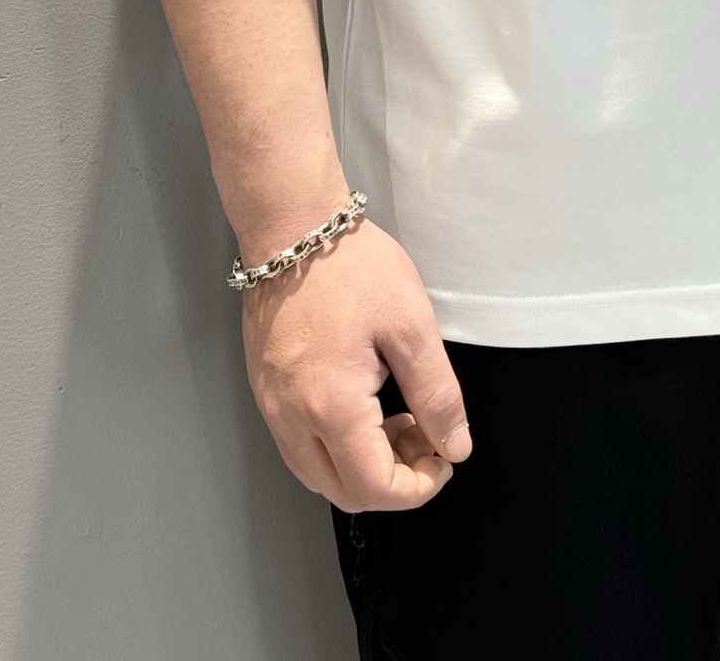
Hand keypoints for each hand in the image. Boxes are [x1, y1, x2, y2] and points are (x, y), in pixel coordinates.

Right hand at [239, 214, 471, 510]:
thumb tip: (454, 446)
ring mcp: (272, 407)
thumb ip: (437, 395)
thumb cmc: (353, 268)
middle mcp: (291, 419)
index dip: (418, 489)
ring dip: (363, 466)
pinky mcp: (265, 390)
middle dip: (393, 481)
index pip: (375, 489)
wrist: (291, 227)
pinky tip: (364, 403)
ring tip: (398, 417)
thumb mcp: (412, 325)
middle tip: (425, 437)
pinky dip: (336, 445)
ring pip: (317, 474)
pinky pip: (300, 445)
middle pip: (343, 492)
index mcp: (331, 407)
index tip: (444, 459)